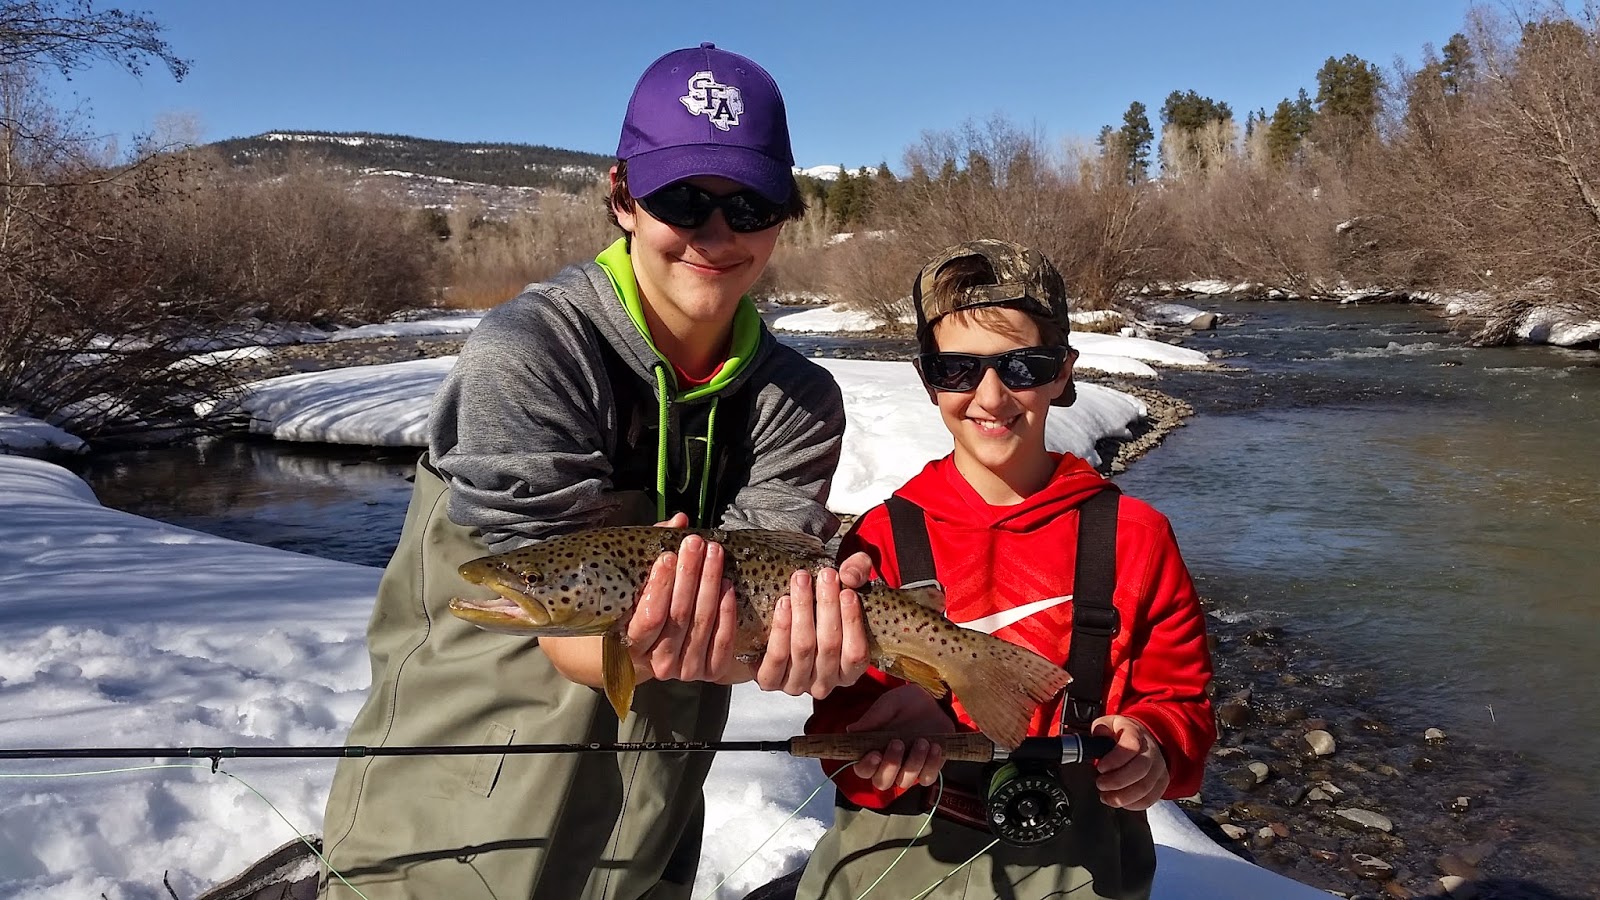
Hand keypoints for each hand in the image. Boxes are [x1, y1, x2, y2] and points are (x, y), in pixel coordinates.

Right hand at [625, 513, 742, 683]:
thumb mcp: (640, 586)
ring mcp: (685, 670)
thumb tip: (679, 520)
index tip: (668, 556)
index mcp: (632, 647)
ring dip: (710, 584)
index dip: (660, 587)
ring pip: (702, 623)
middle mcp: (658, 664)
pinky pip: (722, 640)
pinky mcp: (710, 672)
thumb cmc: (644, 611)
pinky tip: (728, 585)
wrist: (655, 651)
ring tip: (714, 554)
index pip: (647, 618)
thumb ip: (655, 553)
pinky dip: (726, 611)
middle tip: (696, 544)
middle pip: (678, 616)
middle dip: (690, 575)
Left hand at [755, 563, 869, 698]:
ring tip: (801, 581)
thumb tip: (850, 575)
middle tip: (826, 576)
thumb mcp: (847, 586)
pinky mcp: (770, 680)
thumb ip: (858, 573)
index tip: (848, 592)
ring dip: (803, 610)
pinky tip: (784, 604)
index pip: (856, 654)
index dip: (853, 623)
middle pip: (828, 646)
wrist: (786, 620)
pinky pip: (776, 657)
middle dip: (827, 607)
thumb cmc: (822, 608)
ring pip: (802, 648)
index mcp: (849, 672)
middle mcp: (825, 683)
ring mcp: (797, 684)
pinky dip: (781, 629)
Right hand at [845, 685, 957, 789]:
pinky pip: (928, 778)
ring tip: (922, 741)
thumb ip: (872, 718)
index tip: (875, 753)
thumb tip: (851, 730)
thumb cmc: (905, 703)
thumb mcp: (889, 704)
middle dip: (890, 765)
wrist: (933, 701)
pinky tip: (935, 747)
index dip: (867, 766)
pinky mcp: (928, 768)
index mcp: (872, 750)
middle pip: (882, 782)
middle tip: (898, 743)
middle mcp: (888, 764)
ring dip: (913, 764)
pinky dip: (931, 765)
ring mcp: (908, 769)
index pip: (863, 769)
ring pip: (905, 781)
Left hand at [1091, 715, 1168, 809]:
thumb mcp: (1107, 725)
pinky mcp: (1161, 782)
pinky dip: (1132, 804)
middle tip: (1100, 784)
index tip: (1100, 768)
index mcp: (1135, 733)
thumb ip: (1099, 731)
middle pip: (1140, 770)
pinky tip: (1118, 800)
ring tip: (1106, 796)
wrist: (1142, 738)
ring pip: (1145, 788)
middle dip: (1116, 782)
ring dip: (1122, 796)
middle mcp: (1151, 750)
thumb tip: (1094, 741)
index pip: (1131, 747)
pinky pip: (1150, 799)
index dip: (1115, 760)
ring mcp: (1159, 767)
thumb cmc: (1120, 734)